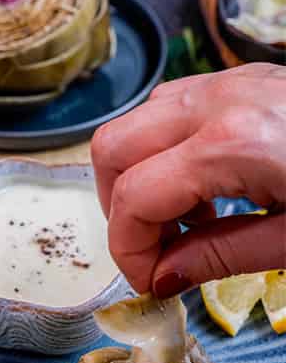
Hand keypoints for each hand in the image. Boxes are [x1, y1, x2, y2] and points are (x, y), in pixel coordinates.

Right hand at [91, 65, 285, 297]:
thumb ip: (218, 257)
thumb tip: (160, 279)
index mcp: (230, 146)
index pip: (133, 200)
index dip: (128, 252)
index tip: (152, 284)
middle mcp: (221, 102)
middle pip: (114, 148)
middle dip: (119, 208)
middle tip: (153, 250)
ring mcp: (234, 82)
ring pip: (139, 122)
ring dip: (141, 176)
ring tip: (185, 220)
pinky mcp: (248, 79)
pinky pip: (175, 107)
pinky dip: (168, 151)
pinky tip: (207, 187)